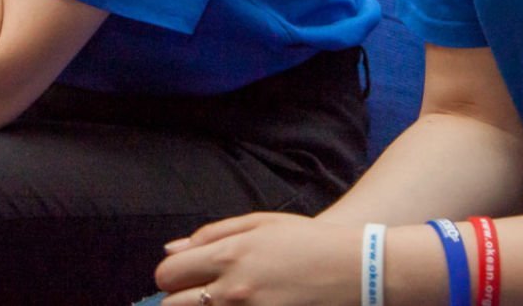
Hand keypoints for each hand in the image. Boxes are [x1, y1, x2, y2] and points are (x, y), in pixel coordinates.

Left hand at [154, 213, 360, 305]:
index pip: (167, 275)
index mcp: (229, 255)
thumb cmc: (307, 242)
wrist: (355, 270)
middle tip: (202, 292)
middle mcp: (231, 290)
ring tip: (225, 298)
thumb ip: (212, 234)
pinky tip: (242, 305)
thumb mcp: (260, 224)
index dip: (172, 276)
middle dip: (179, 299)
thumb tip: (172, 249)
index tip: (185, 276)